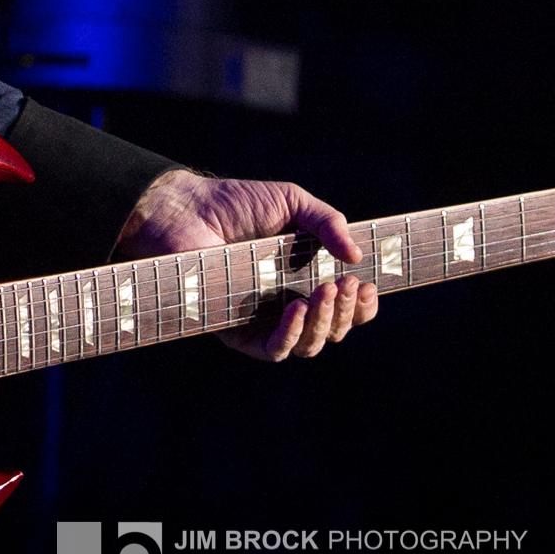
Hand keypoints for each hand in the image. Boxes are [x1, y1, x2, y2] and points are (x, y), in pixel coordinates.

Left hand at [115, 170, 379, 360]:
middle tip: (346, 285)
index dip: (362, 305)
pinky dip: (292, 335)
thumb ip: (327, 223)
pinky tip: (297, 309)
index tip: (368, 286)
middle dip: (348, 312)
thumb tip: (357, 256)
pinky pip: (273, 351)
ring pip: (309, 345)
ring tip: (325, 292)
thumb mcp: (292, 203)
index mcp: (305, 277)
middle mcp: (288, 304)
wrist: (186, 211)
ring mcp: (263, 321)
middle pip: (333, 330)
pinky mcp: (237, 332)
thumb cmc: (236, 204)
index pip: (344, 306)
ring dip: (325, 324)